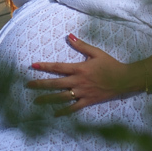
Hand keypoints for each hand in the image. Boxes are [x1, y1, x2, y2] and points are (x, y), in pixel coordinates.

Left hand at [26, 34, 144, 115]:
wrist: (123, 79)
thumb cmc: (110, 64)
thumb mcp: (96, 52)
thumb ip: (81, 45)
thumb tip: (69, 36)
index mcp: (79, 68)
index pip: (58, 67)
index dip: (45, 66)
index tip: (33, 66)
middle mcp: (78, 81)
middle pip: (55, 83)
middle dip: (40, 84)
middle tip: (28, 85)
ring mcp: (82, 93)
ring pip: (61, 97)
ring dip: (48, 98)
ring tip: (36, 101)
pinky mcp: (88, 101)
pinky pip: (73, 108)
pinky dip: (63, 111)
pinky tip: (54, 114)